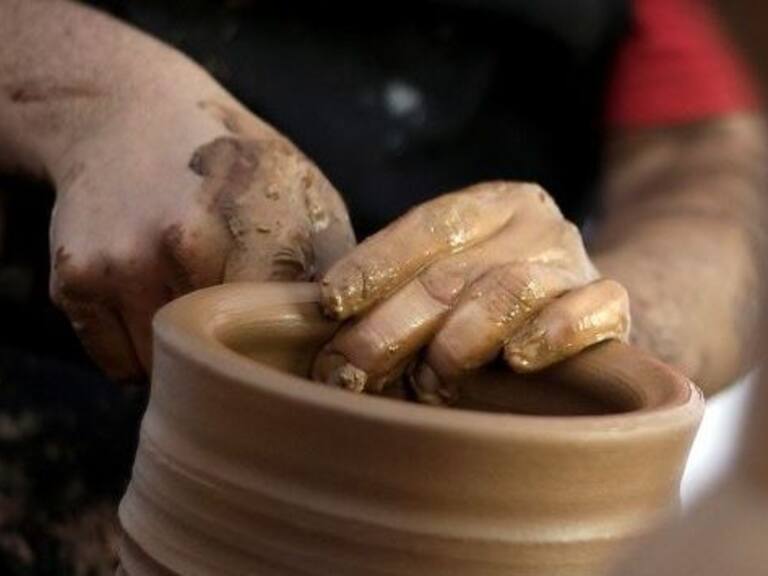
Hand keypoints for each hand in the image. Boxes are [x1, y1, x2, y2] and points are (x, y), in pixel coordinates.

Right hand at [47, 69, 353, 380]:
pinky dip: (136, 351)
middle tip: (239, 332)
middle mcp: (184, 247)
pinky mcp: (74, 281)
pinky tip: (151, 299)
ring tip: (192, 304)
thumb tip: (353, 343)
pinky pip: (115, 362)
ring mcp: (121, 266)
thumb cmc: (235, 161)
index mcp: (257, 228)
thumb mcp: (306, 194)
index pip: (282, 342)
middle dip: (234, 360)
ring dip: (182, 360)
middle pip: (222, 365)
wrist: (131, 112)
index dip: (285, 356)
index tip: (288, 352)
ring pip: (163, 372)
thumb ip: (335, 269)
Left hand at [313, 182, 628, 404]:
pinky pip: (591, 311)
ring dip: (461, 338)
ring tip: (431, 377)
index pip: (426, 226)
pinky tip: (518, 359)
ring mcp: (574, 262)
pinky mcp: (611, 305)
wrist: (583, 307)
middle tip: (352, 368)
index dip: (376, 264)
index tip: (331, 303)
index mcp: (488, 205)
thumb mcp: (446, 279)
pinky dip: (552, 333)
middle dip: (394, 323)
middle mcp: (534, 223)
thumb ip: (399, 290)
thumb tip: (326, 325)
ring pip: (511, 290)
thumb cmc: (491, 301)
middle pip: (454, 271)